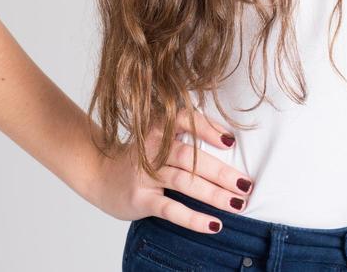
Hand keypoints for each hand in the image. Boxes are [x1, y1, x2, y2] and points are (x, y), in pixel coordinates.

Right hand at [88, 107, 253, 232]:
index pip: (185, 121)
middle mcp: (153, 148)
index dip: (208, 129)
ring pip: (184, 182)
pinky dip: (193, 217)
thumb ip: (185, 136)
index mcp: (160, 128)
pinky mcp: (140, 199)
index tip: (230, 140)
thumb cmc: (141, 156)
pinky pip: (170, 209)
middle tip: (246, 184)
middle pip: (191, 158)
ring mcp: (145, 174)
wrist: (99, 174)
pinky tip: (214, 224)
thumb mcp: (158, 137)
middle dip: (222, 172)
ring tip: (238, 203)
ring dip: (214, 194)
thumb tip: (230, 140)